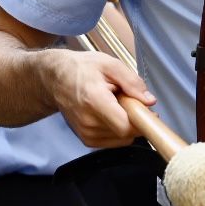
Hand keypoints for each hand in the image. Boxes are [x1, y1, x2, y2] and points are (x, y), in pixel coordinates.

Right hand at [39, 47, 153, 147]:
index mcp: (94, 100)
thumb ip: (132, 82)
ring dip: (125, 124)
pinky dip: (117, 130)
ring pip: (121, 139)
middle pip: (125, 133)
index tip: (148, 112)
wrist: (55, 78)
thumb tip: (149, 101)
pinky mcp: (86, 139)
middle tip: (129, 101)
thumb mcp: (110, 64)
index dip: (141, 121)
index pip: (124, 126)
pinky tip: (110, 114)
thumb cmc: (82, 68)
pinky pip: (113, 141)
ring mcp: (85, 132)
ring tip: (115, 105)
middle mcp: (88, 121)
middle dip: (134, 119)